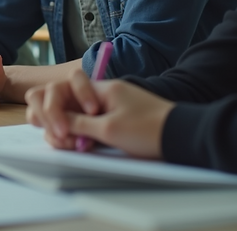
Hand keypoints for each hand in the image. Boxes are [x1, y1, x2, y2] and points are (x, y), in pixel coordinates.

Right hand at [25, 72, 172, 157]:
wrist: (182, 137)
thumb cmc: (150, 129)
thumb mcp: (109, 129)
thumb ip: (78, 124)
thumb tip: (54, 123)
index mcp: (99, 89)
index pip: (59, 89)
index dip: (54, 109)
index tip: (65, 131)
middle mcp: (98, 95)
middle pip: (59, 100)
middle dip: (53, 119)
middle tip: (62, 139)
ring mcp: (102, 108)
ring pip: (68, 115)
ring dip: (63, 130)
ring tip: (73, 146)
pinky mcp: (108, 122)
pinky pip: (83, 125)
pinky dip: (77, 136)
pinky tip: (81, 146)